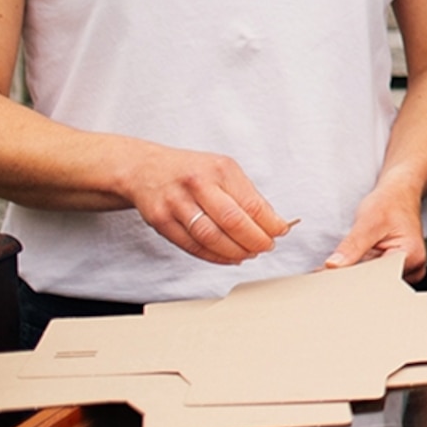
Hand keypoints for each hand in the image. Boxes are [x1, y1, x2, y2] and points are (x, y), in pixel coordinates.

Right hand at [119, 143, 292, 265]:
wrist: (146, 169)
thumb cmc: (190, 170)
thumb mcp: (222, 170)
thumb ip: (245, 194)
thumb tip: (272, 221)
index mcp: (220, 170)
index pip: (251, 203)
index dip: (270, 223)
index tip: (280, 232)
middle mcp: (197, 184)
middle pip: (232, 222)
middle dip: (255, 240)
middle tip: (266, 246)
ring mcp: (177, 203)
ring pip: (211, 237)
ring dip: (235, 252)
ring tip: (248, 254)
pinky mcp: (161, 221)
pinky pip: (192, 246)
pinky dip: (214, 256)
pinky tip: (228, 257)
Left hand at [325, 175, 426, 277]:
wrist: (398, 196)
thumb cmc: (390, 204)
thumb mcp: (368, 221)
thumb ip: (351, 246)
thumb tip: (334, 266)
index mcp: (411, 256)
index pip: (378, 278)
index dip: (353, 278)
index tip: (331, 275)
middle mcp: (412, 267)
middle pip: (376, 284)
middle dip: (351, 278)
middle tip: (329, 269)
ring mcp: (405, 271)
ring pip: (373, 282)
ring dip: (353, 275)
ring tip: (344, 261)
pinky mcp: (394, 270)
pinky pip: (373, 278)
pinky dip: (358, 271)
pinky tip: (349, 263)